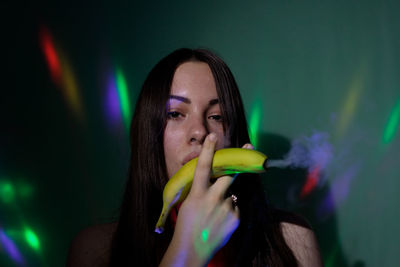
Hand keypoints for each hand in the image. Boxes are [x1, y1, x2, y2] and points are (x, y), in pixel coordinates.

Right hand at [161, 134, 251, 265]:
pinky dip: (228, 212)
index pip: (203, 168)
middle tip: (248, 146)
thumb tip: (213, 180)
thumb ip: (201, 191)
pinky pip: (234, 207)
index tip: (213, 136)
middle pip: (229, 175)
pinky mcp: (235, 218)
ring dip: (224, 199)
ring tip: (213, 215)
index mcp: (197, 194)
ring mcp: (226, 208)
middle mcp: (213, 198)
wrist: (192, 250)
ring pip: (230, 195)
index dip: (208, 151)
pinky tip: (219, 222)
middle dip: (238, 162)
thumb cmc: (187, 225)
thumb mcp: (188, 204)